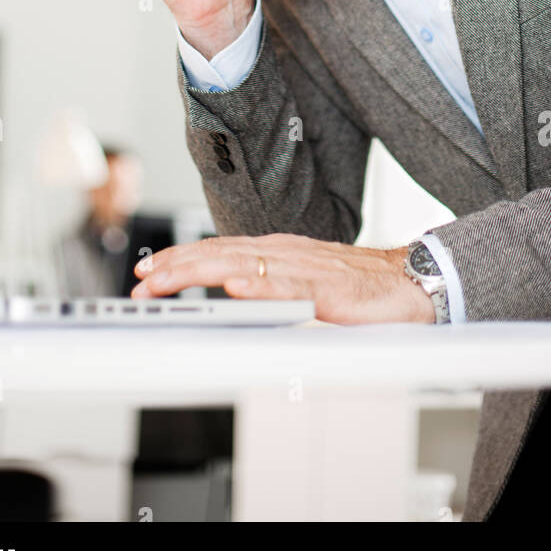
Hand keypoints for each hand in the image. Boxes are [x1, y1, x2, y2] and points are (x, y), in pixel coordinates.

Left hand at [131, 234, 435, 323]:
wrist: (409, 283)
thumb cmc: (359, 287)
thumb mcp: (302, 285)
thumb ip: (269, 287)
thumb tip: (230, 299)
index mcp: (276, 252)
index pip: (217, 251)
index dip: (179, 260)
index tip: (146, 271)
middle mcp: (284, 253)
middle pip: (219, 254)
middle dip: (175, 266)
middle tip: (141, 280)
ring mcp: (304, 268)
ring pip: (243, 264)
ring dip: (200, 271)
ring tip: (168, 280)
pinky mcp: (328, 288)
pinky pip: (289, 286)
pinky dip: (260, 285)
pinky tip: (236, 288)